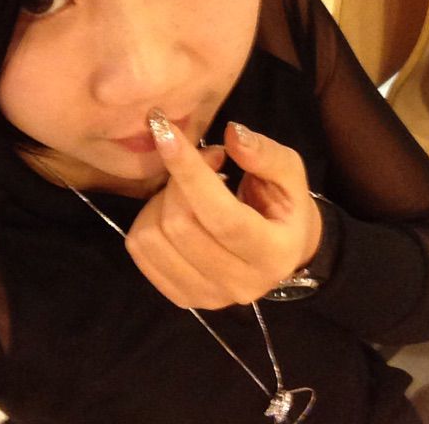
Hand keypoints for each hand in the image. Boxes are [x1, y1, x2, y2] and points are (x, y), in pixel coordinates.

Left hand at [125, 114, 321, 309]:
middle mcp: (239, 284)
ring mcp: (207, 296)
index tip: (165, 131)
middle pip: (180, 224)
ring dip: (162, 197)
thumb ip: (265, 153)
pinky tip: (176, 209)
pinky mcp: (180, 296)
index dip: (189, 172)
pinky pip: (139, 248)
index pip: (222, 217)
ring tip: (191, 187)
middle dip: (179, 177)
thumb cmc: (284, 206)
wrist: (282, 251)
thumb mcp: (289, 173)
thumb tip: (231, 133)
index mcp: (272, 254)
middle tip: (206, 158)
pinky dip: (148, 217)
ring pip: (153, 236)